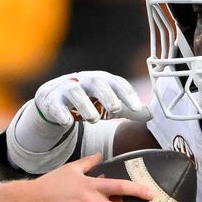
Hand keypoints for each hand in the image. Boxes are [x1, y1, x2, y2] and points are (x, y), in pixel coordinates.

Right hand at [33, 72, 152, 129]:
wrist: (53, 97)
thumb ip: (128, 109)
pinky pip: (55, 105)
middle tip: (115, 109)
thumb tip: (151, 115)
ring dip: (85, 106)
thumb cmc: (86, 99)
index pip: (117, 83)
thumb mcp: (108, 102)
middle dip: (107, 95)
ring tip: (94, 119)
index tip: (138, 108)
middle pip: (97, 82)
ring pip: (75, 93)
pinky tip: (68, 122)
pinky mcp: (50, 100)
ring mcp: (66, 88)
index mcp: (102, 79)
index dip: (128, 94)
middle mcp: (85, 80)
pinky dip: (61, 113)